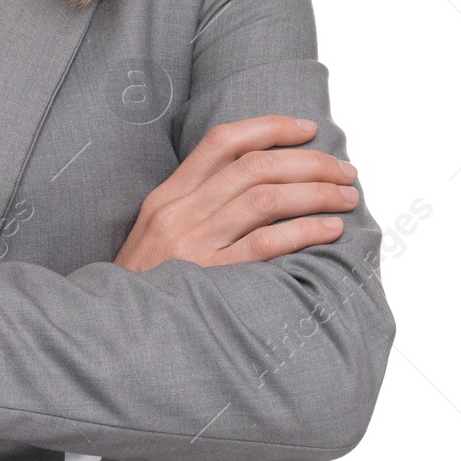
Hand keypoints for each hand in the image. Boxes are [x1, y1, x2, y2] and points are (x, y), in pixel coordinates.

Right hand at [114, 115, 358, 271]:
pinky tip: (330, 230)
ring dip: (315, 193)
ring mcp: (193, 245)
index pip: (223, 141)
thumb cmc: (147, 286)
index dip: (270, 127)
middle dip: (309, 162)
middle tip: (345, 171)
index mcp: (167, 196)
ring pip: (265, 199)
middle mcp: (179, 212)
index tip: (308, 128)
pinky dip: (303, 231)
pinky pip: (265, 244)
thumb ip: (195, 207)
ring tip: (346, 197)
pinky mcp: (209, 279)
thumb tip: (258, 184)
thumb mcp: (157, 234)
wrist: (113, 333)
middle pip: (254, 166)